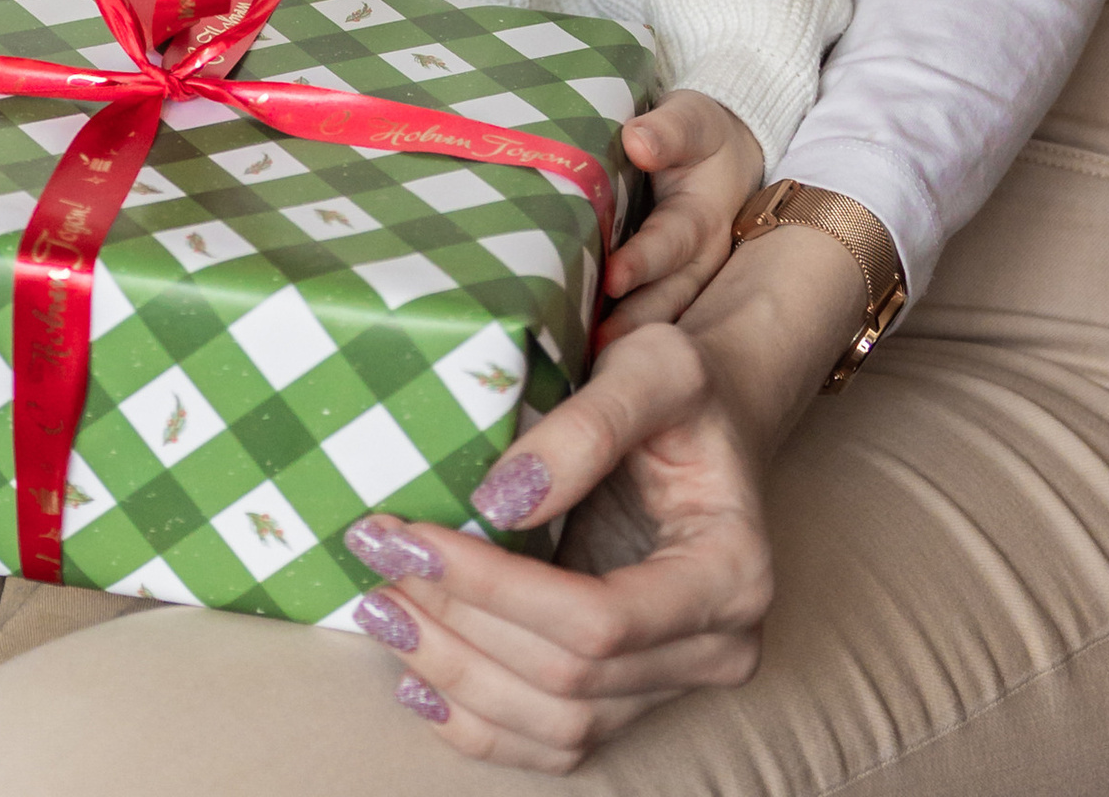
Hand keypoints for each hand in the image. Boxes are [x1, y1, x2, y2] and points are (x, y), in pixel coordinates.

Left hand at [339, 210, 864, 766]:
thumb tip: (500, 501)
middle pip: (571, 682)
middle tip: (378, 561)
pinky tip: (418, 679)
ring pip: (558, 725)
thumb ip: (589, 425)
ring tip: (382, 612)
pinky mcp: (633, 693)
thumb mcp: (655, 366)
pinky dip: (480, 723)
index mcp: (731, 574)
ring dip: (457, 678)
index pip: (600, 620)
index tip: (412, 536)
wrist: (706, 421)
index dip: (496, 589)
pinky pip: (556, 741)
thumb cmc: (685, 389)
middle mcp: (716, 648)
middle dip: (461, 626)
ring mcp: (674, 682)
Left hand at [599, 92, 759, 332]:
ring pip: (661, 315)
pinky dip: (626, 335)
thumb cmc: (700, 134)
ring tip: (588, 358)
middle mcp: (700, 260)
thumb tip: (638, 141)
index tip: (612, 276)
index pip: (669, 243)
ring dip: (628, 336)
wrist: (725, 151)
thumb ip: (668, 130)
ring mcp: (688, 280)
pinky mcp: (671, 289)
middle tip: (595, 344)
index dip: (641, 261)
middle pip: (667, 297)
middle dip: (632, 321)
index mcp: (703, 218)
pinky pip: (653, 316)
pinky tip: (591, 352)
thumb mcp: (691, 119)